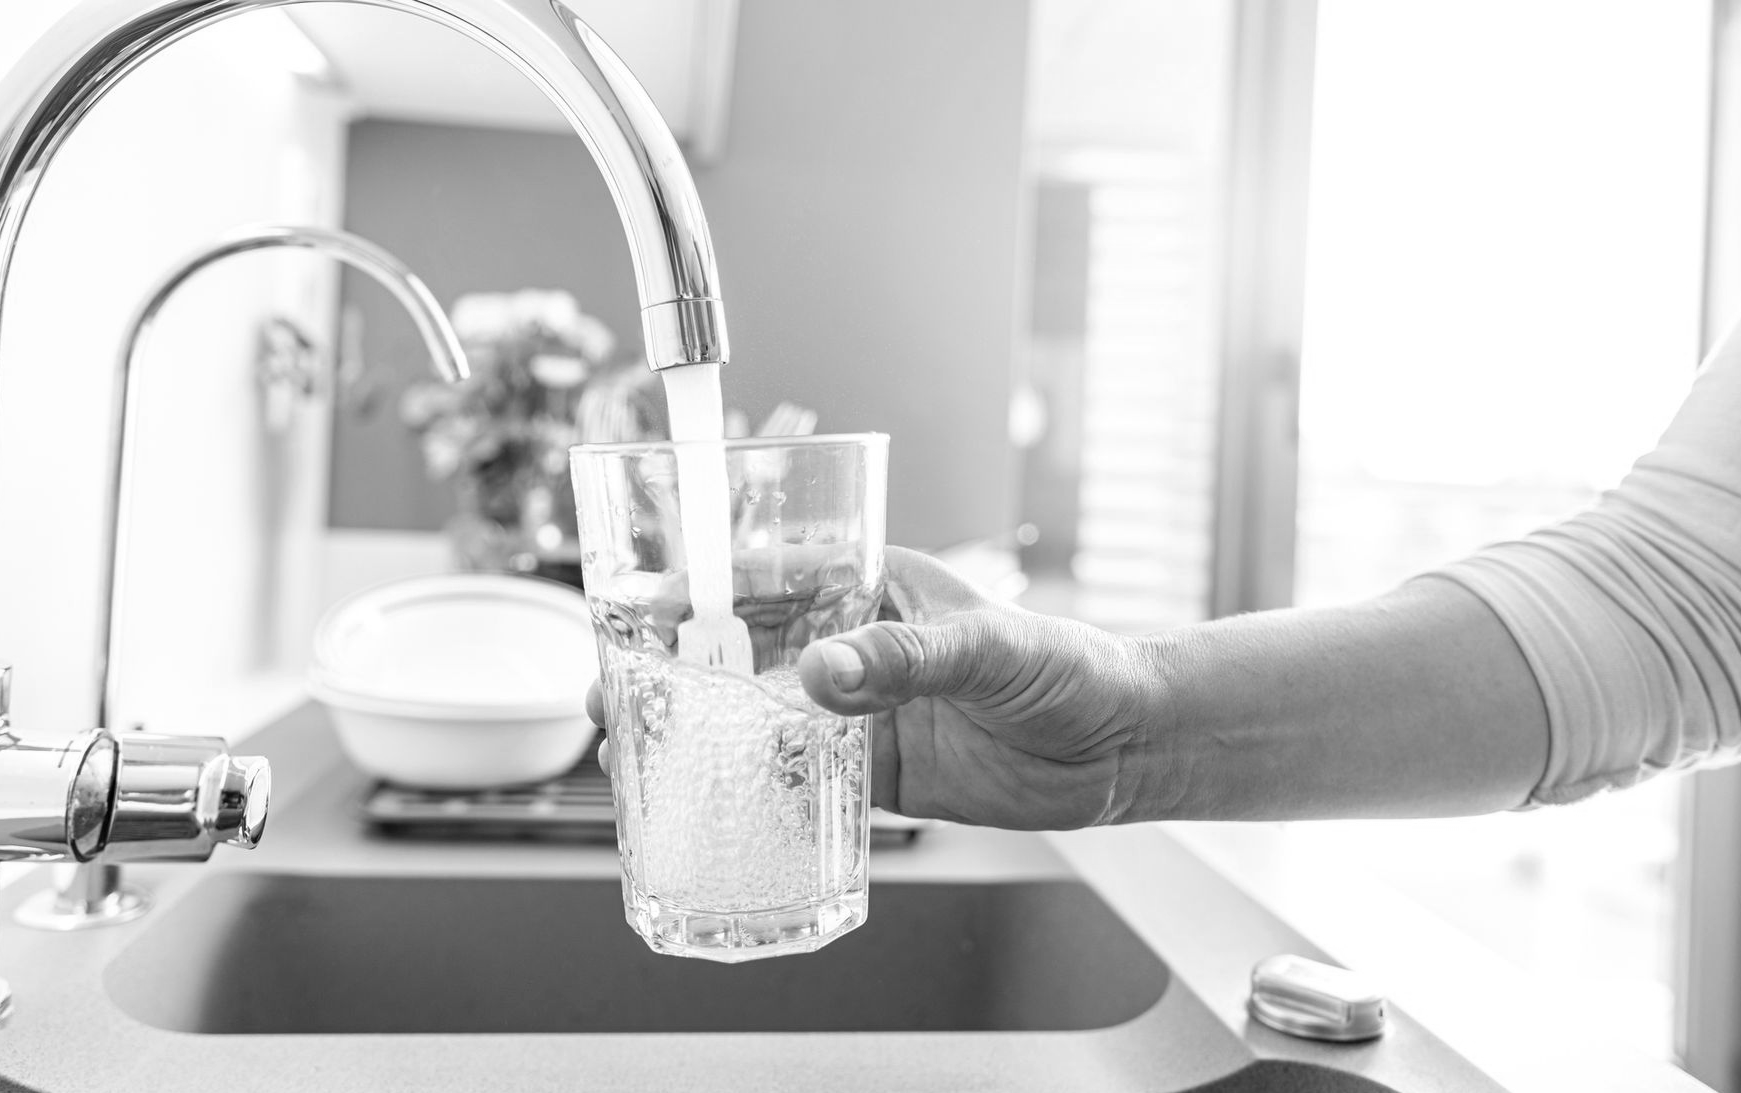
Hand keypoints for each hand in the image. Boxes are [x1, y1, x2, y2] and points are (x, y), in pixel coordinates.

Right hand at [588, 547, 1162, 829]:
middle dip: (678, 672)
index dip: (698, 594)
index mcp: (874, 589)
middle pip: (746, 655)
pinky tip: (713, 806)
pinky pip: (805, 782)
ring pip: (764, 722)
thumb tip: (819, 674)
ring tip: (639, 751)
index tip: (638, 612)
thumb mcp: (987, 648)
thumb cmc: (1072, 666)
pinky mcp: (880, 771)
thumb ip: (904, 660)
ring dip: (705, 736)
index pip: (770, 580)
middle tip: (616, 696)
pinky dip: (760, 794)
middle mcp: (858, 647)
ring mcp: (865, 711)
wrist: (1124, 746)